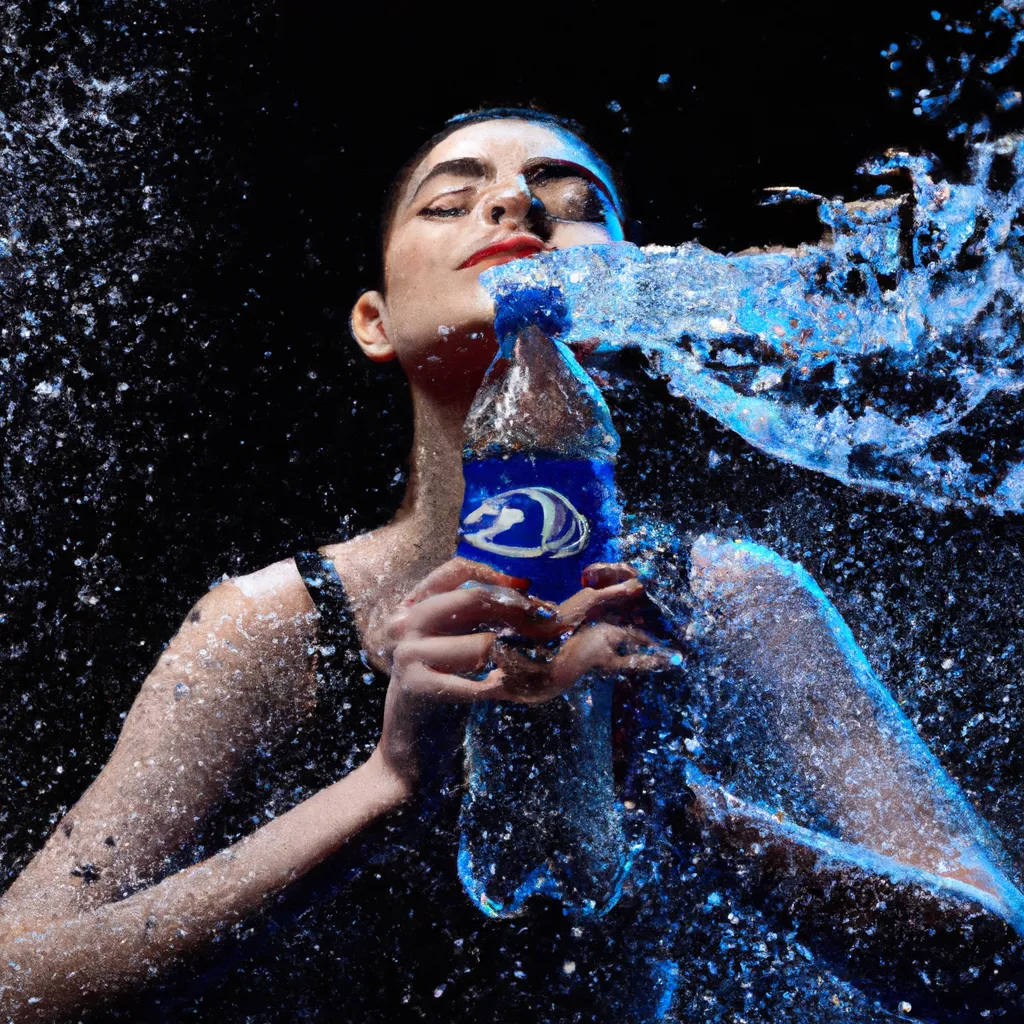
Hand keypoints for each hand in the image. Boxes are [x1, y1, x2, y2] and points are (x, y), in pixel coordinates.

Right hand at [374, 558, 678, 791]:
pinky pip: (477, 684)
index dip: (497, 576)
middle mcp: (404, 623)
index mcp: (412, 607)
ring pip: (483, 644)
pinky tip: (503, 690)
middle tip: (549, 626)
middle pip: (475, 600)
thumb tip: (533, 600)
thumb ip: (476, 620)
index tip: (528, 590)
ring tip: (532, 666)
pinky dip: (500, 688)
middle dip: (520, 613)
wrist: (409, 752)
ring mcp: (408, 655)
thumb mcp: (452, 646)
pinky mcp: (417, 688)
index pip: (456, 569)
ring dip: (517, 658)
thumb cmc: (441, 694)